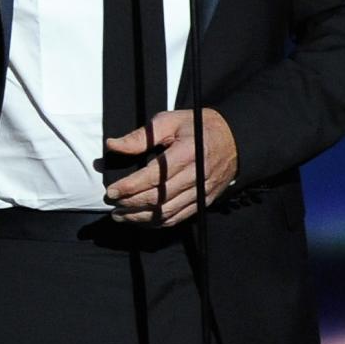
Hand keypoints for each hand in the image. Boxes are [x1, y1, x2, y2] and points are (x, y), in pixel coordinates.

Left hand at [105, 108, 237, 225]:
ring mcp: (202, 191)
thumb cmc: (198, 127)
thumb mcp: (169, 121)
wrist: (233, 139)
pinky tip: (141, 220)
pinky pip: (178, 217)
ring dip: (140, 217)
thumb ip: (141, 136)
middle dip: (131, 203)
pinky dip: (157, 222)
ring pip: (167, 212)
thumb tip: (113, 145)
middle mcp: (197, 175)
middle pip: (159, 197)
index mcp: (188, 153)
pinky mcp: (204, 201)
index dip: (130, 186)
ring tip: (120, 216)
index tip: (111, 191)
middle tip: (111, 203)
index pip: (154, 176)